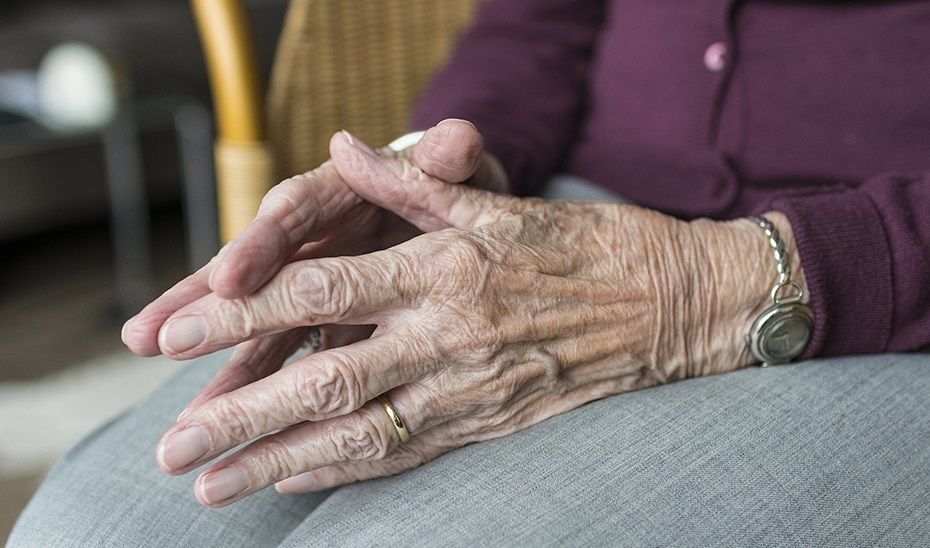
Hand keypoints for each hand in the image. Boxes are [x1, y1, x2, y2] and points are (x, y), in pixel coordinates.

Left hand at [149, 130, 797, 507]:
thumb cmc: (585, 246)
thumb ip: (412, 185)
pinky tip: (292, 480)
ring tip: (210, 487)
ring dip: (276, 462)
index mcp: (441, 269)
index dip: (241, 313)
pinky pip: (404, 453)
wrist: (670, 305)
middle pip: (322, 380)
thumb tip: (345, 147)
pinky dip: (343, 470)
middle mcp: (446, 335)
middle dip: (238, 415)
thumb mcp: (498, 203)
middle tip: (170, 447)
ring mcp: (467, 388)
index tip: (177, 335)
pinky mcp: (486, 422)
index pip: (319, 294)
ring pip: (355, 434)